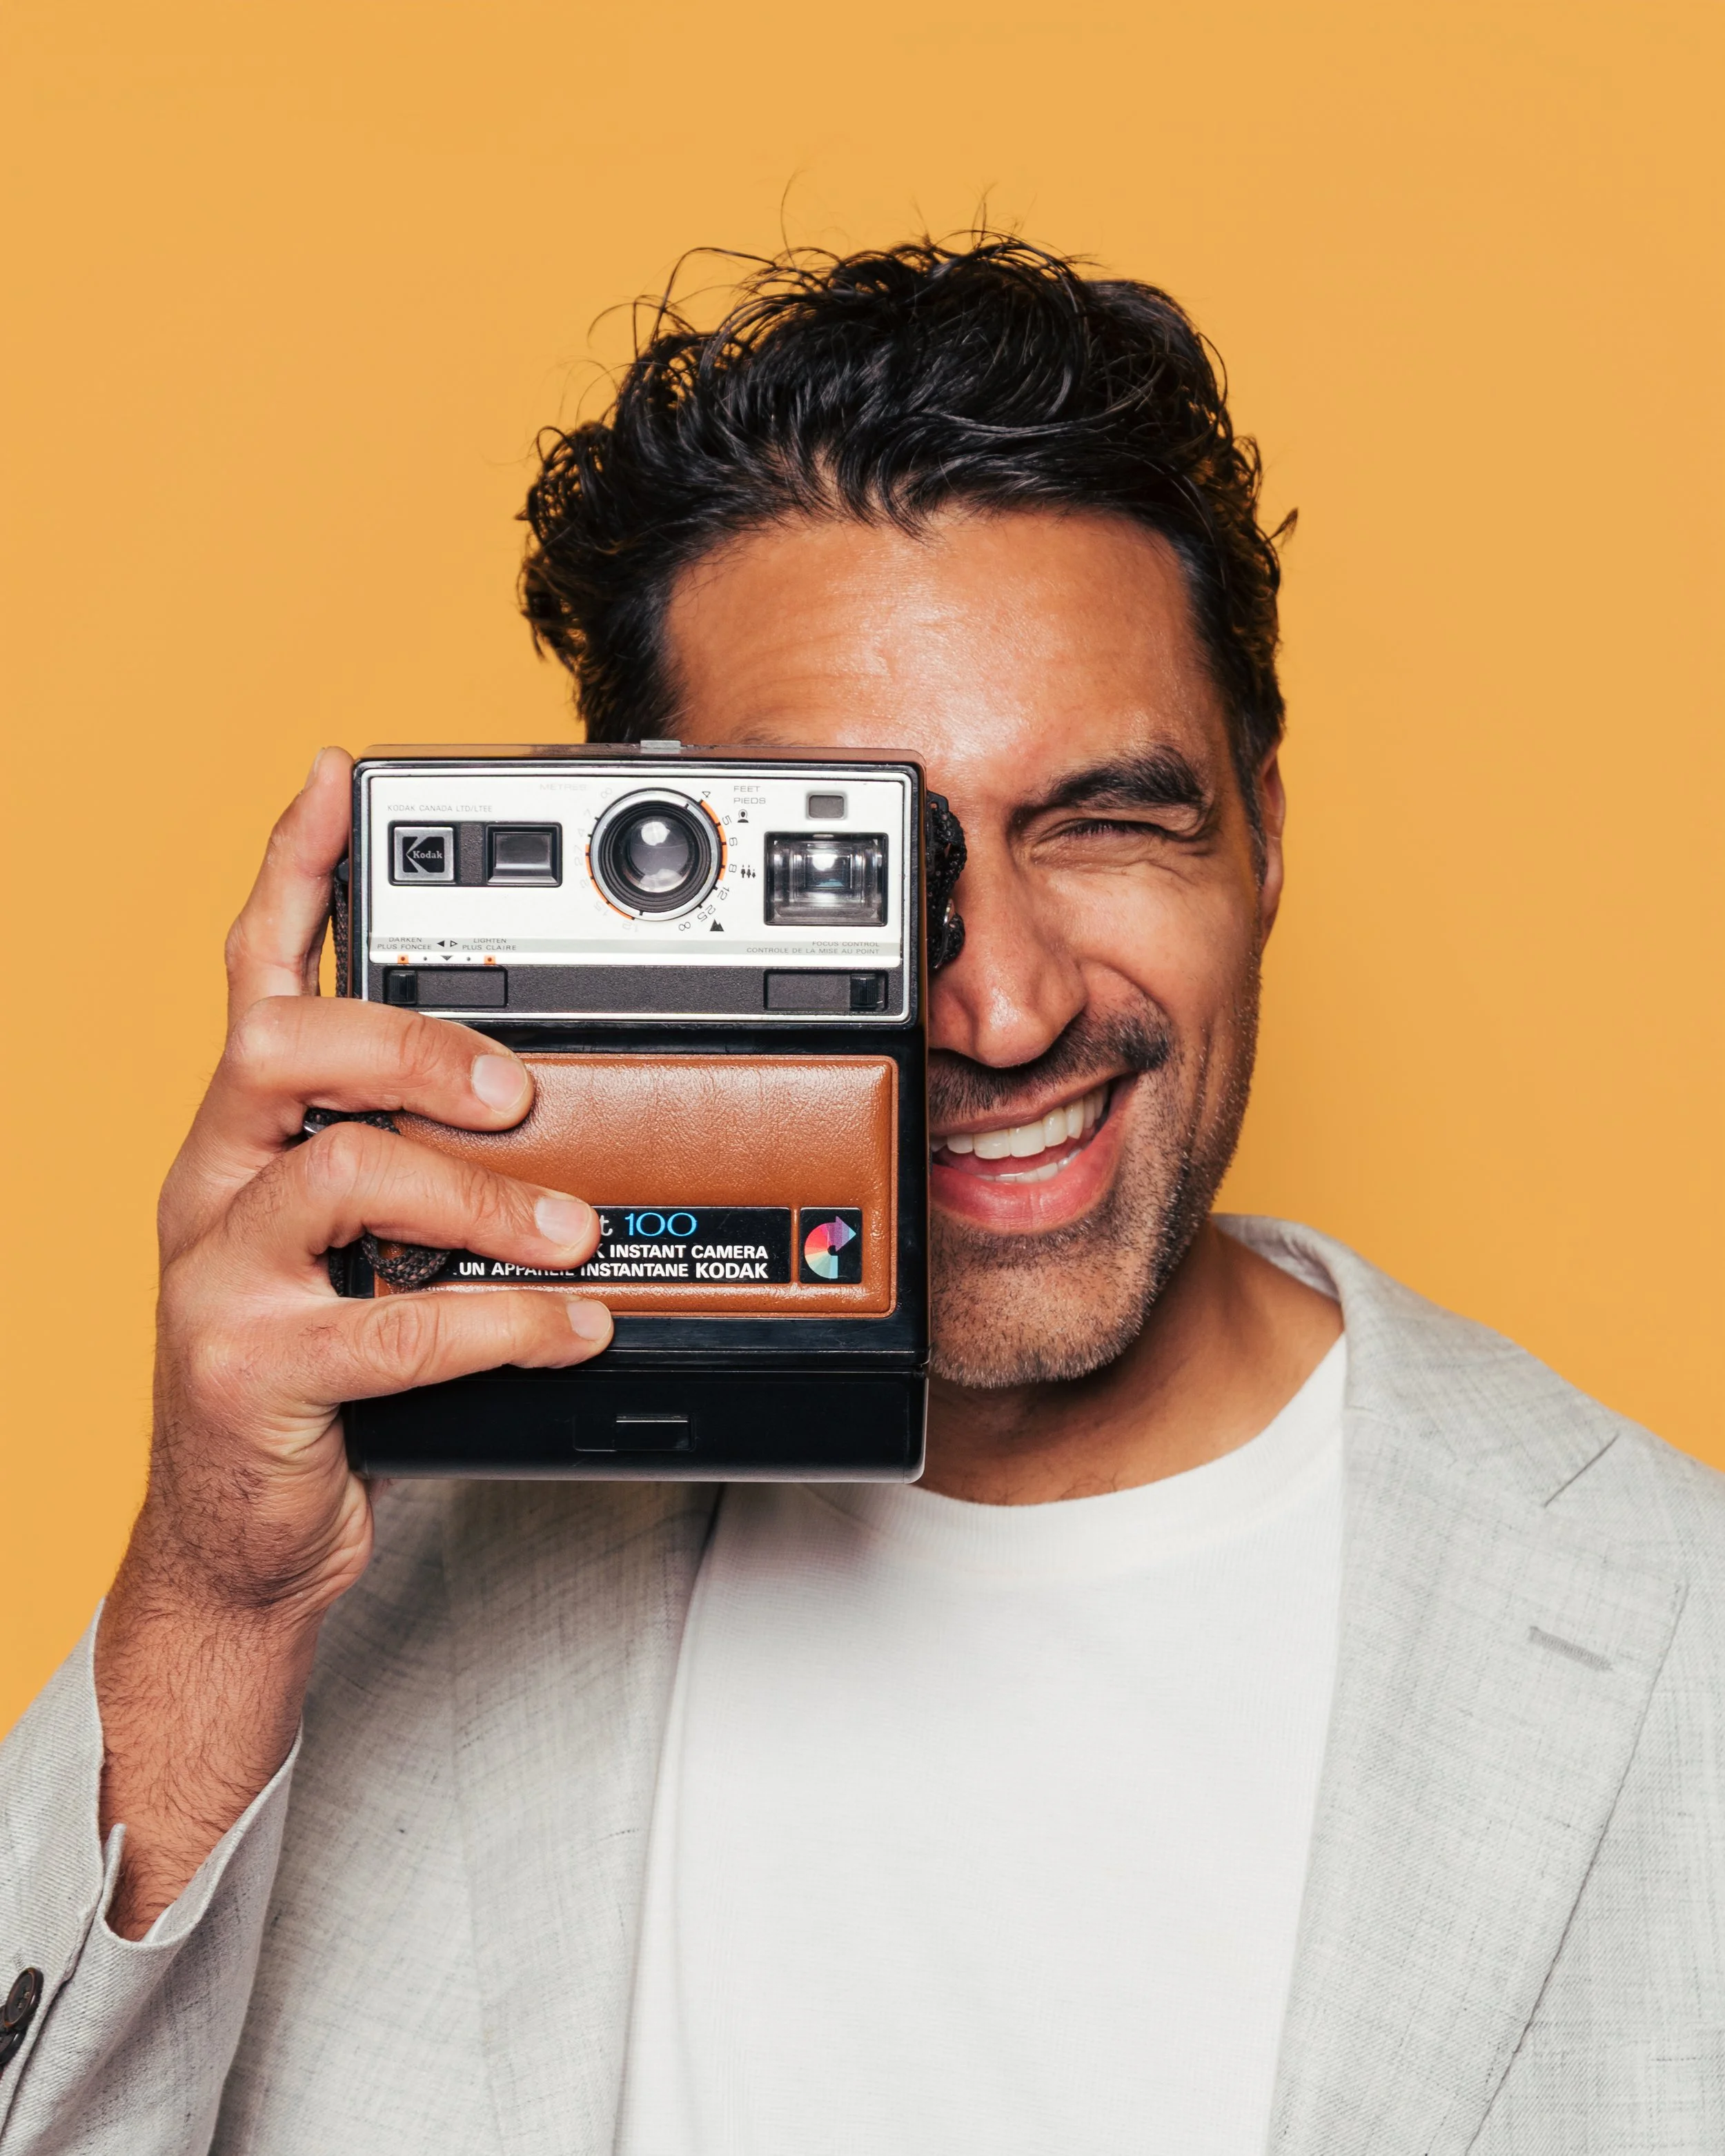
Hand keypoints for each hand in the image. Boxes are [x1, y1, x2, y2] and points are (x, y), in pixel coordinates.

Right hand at [95, 748, 610, 1933]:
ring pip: (339, 1174)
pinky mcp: (246, 1370)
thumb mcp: (359, 1251)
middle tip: (520, 1087)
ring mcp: (215, 1276)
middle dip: (412, 1043)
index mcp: (243, 1138)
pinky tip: (570, 1325)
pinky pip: (388, 1324)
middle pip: (283, 1045)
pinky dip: (502, 1318)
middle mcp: (212, 1184)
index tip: (338, 777)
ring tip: (575, 1232)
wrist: (241, 1533)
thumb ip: (417, 1169)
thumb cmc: (319, 1373)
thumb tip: (546, 1105)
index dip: (292, 871)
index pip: (253, 976)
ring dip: (480, 1194)